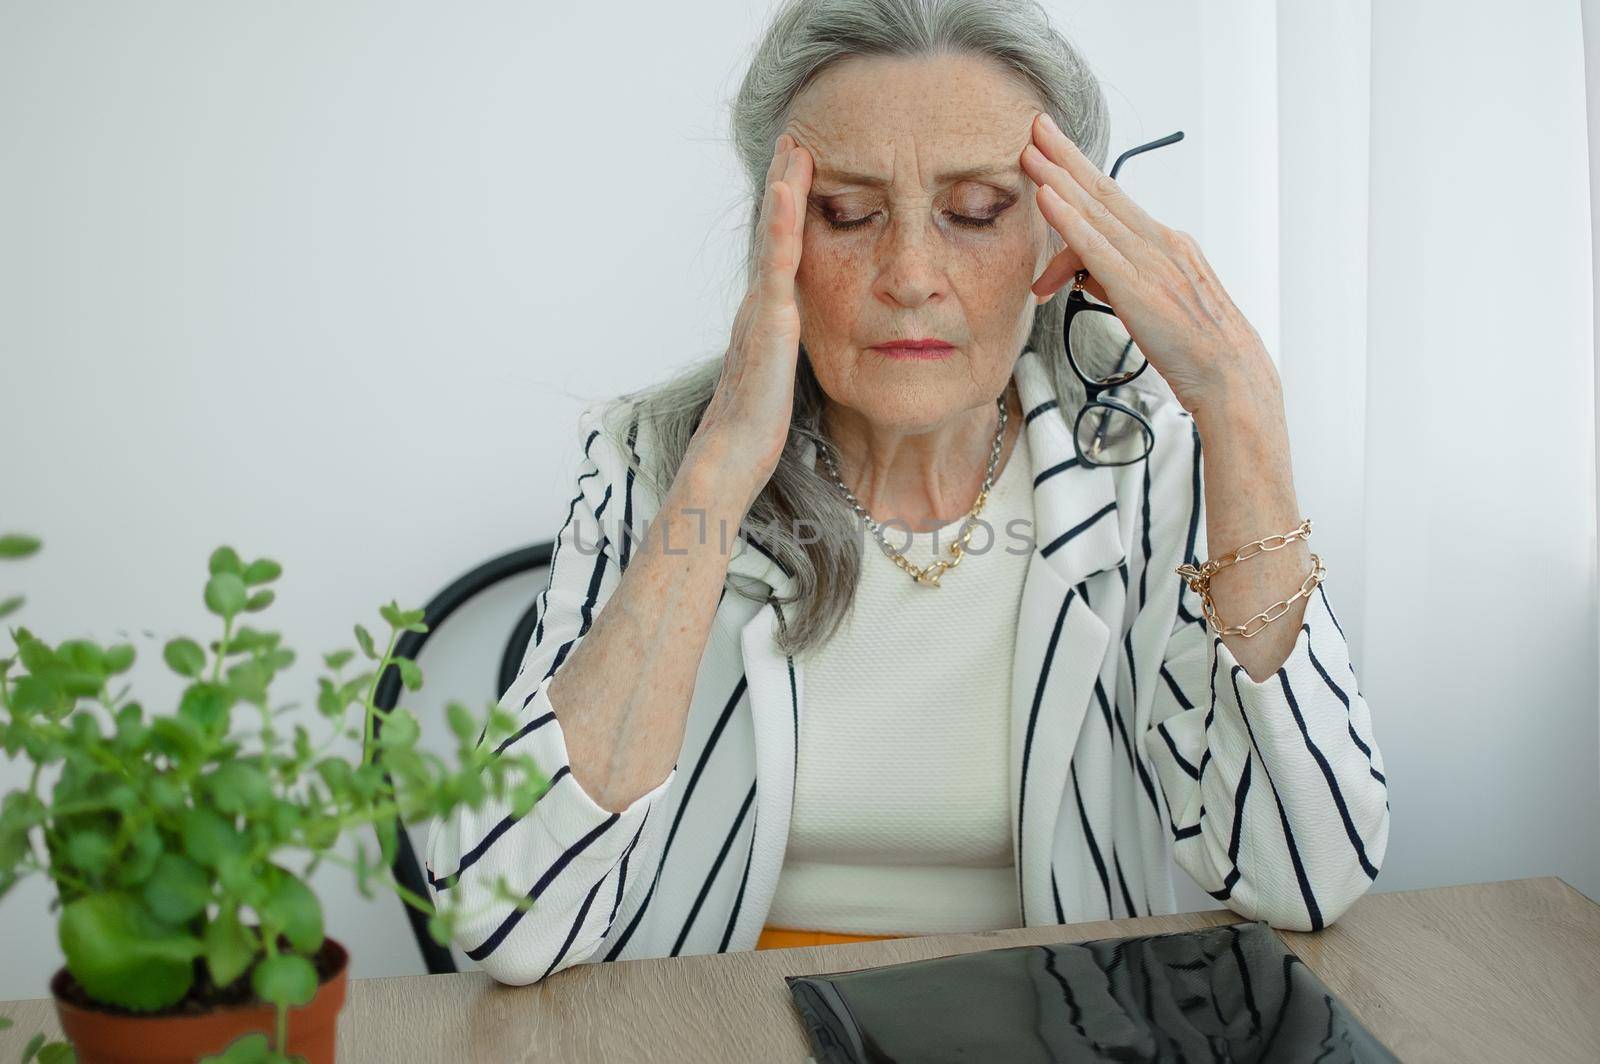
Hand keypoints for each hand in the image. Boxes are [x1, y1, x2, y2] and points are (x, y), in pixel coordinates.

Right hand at [693, 132, 813, 508]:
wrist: (730, 457)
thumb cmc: (752, 431)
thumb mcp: (776, 381)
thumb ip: (783, 355)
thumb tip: (793, 348)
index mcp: (763, 318)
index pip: (778, 254)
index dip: (787, 212)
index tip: (799, 172)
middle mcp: (757, 306)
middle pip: (771, 233)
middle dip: (782, 184)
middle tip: (793, 138)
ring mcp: (760, 311)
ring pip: (771, 239)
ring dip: (781, 189)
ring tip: (793, 147)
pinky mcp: (769, 323)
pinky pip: (777, 265)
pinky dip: (781, 225)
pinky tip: (788, 192)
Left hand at [1019, 111, 1276, 420]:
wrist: (1231, 376)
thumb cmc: (1194, 347)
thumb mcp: (1151, 303)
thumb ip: (1114, 279)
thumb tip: (1080, 270)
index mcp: (1167, 244)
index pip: (1114, 201)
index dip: (1082, 171)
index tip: (1055, 146)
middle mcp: (1161, 243)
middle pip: (1104, 193)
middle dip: (1066, 158)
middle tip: (1035, 127)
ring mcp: (1152, 264)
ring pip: (1098, 213)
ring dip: (1060, 179)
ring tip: (1030, 154)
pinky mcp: (1140, 290)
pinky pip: (1097, 249)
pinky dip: (1070, 221)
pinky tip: (1047, 200)